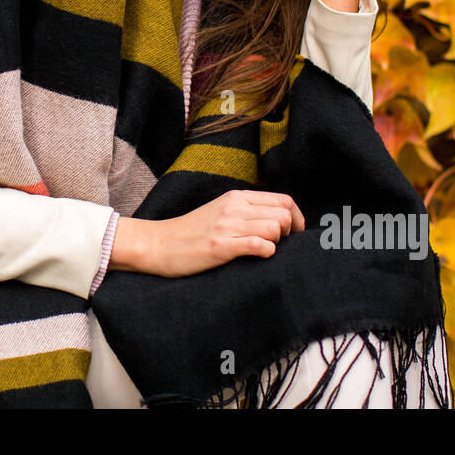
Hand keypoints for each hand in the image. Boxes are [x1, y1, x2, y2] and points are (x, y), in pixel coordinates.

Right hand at [110, 189, 303, 277]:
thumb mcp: (220, 212)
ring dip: (277, 243)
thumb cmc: (190, 233)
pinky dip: (266, 252)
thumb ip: (245, 211)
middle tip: (278, 245)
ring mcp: (227, 226)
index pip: (283, 200)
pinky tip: (257, 257)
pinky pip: (260, 245)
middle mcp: (234, 207)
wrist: (158, 244)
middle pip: (284, 213)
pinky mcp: (221, 246)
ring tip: (263, 251)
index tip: (293, 234)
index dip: (296, 218)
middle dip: (290, 232)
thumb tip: (277, 221)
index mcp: (236, 197)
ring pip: (276, 227)